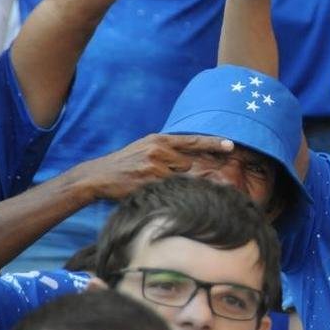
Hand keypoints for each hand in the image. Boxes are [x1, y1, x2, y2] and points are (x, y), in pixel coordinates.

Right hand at [70, 134, 234, 201]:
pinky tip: (147, 187)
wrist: (98, 175)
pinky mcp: (147, 181)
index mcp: (159, 139)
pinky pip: (166, 188)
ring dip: (170, 182)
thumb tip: (190, 156)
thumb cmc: (125, 162)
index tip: (231, 145)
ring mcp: (153, 166)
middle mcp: (159, 150)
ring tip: (149, 180)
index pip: (193, 140)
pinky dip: (163, 190)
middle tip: (161, 174)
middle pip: (187, 164)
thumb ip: (167, 148)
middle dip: (181, 172)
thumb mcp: (146, 147)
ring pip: (177, 177)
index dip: (213, 143)